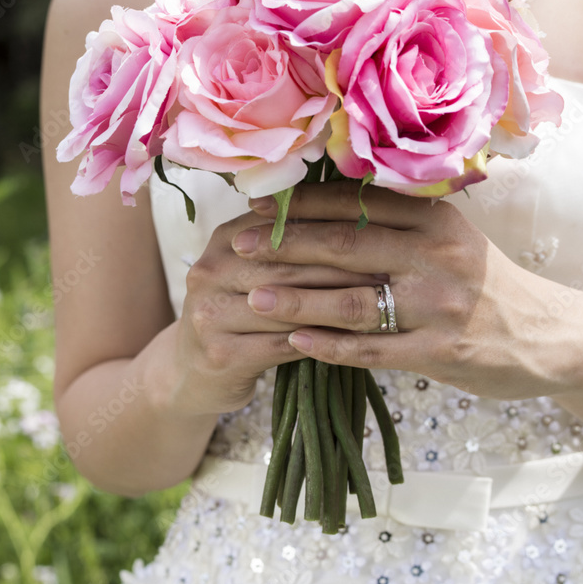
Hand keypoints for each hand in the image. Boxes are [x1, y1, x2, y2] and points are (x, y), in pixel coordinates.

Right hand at [167, 205, 387, 416]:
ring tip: (380, 305)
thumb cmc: (240, 315)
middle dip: (344, 267)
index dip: (334, 227)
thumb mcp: (255, 271)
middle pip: (288, 264)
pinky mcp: (219, 354)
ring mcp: (209, 313)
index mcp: (225, 239)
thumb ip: (291, 244)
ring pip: (288, 305)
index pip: (286, 225)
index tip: (383, 231)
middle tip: (391, 269)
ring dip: (338, 306)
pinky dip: (321, 343)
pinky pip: (282, 344)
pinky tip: (352, 343)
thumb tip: (361, 212)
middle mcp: (209, 270)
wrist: (191, 372)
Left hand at [234, 181, 582, 399]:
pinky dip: (330, 346)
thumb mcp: (448, 238)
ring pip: (352, 300)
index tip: (256, 204)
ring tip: (251, 297)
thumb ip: (394, 222)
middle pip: (345, 245)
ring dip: (296, 298)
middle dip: (283, 245)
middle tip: (237, 245)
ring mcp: (439, 306)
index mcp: (434, 219)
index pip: (355, 203)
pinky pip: (374, 349)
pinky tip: (295, 343)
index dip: (300, 205)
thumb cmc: (481, 282)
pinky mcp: (441, 352)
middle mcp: (436, 255)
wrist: (548, 335)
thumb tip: (320, 206)